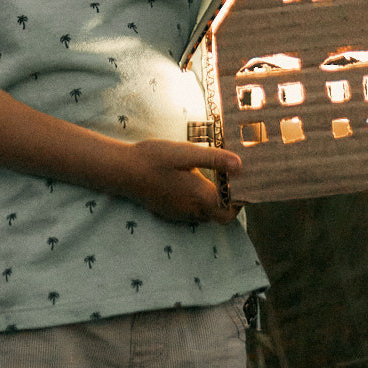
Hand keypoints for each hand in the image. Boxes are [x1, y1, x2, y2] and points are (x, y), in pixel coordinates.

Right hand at [122, 138, 242, 222]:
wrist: (122, 170)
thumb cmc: (154, 159)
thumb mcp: (185, 153)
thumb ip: (213, 159)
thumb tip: (241, 165)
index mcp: (198, 196)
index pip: (229, 211)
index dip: (240, 201)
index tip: (244, 183)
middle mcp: (191, 210)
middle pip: (218, 215)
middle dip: (229, 201)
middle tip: (232, 179)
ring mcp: (178, 212)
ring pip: (205, 213)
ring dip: (214, 200)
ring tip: (218, 177)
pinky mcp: (168, 210)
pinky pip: (192, 211)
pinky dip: (199, 200)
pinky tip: (194, 181)